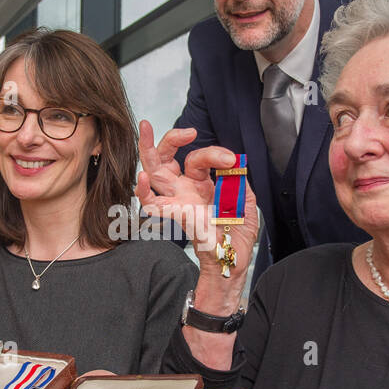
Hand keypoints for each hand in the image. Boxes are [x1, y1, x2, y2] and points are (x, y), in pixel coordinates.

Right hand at [135, 127, 258, 277]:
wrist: (234, 259)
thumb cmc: (237, 233)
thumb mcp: (245, 201)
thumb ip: (239, 181)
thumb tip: (235, 164)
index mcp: (202, 183)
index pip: (199, 158)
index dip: (213, 153)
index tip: (230, 160)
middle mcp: (186, 189)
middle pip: (168, 157)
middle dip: (170, 138)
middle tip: (185, 131)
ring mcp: (179, 200)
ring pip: (155, 171)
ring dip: (147, 149)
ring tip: (145, 129)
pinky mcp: (177, 215)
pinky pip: (154, 204)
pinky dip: (145, 191)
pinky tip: (142, 179)